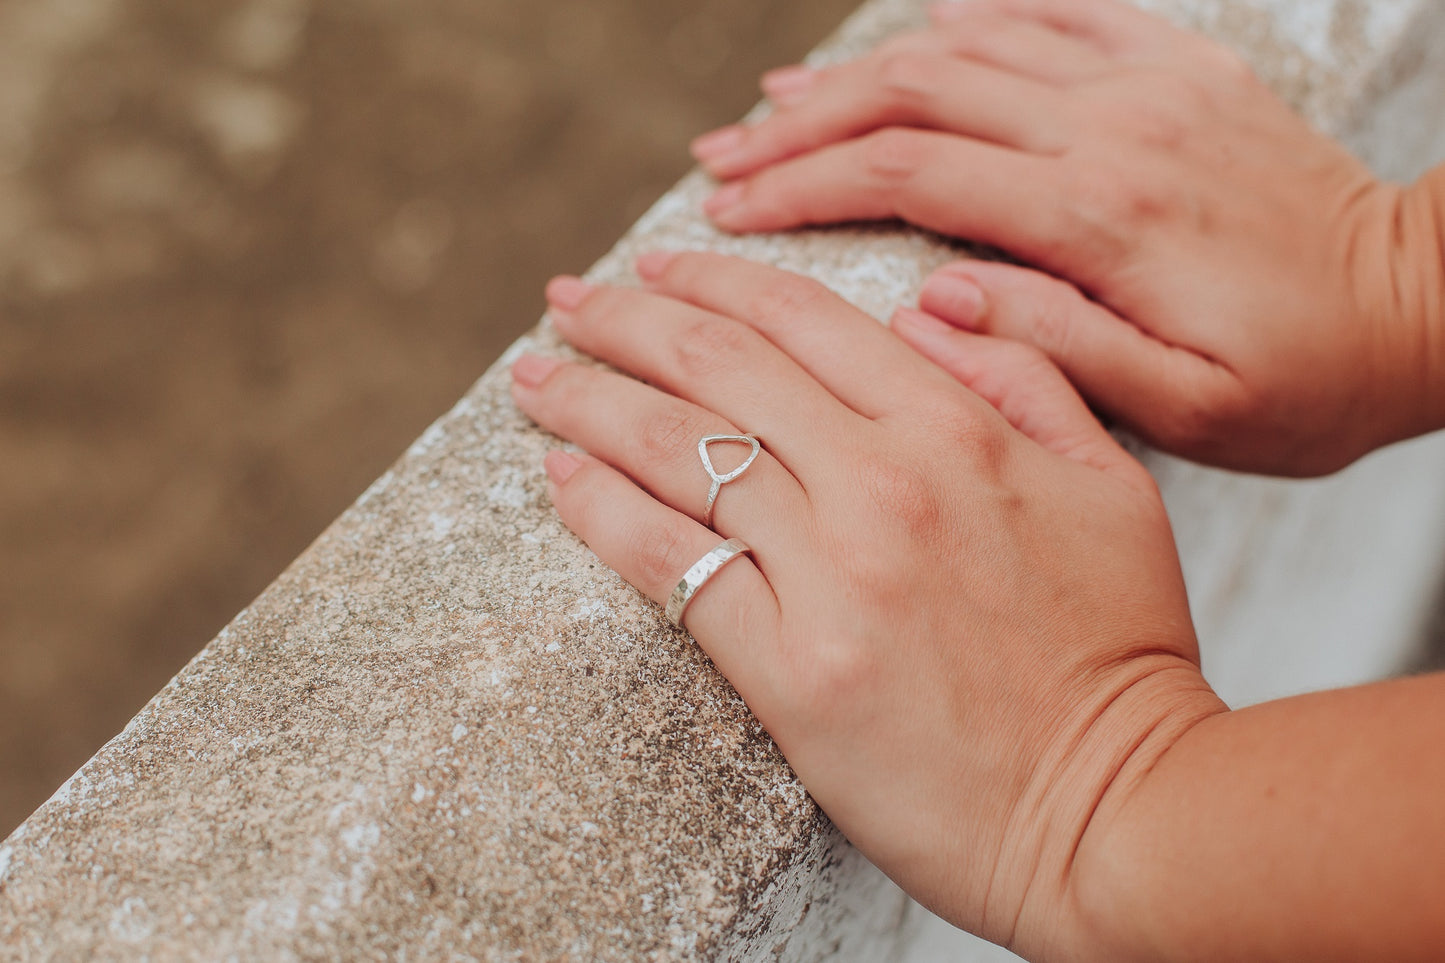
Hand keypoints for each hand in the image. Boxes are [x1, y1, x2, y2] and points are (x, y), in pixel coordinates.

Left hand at [510, 251, 1222, 959]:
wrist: (1113, 806)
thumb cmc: (1117, 649)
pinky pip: (670, 565)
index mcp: (956, 430)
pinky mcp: (789, 667)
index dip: (715, 280)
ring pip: (677, 453)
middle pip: (716, 368)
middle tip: (568, 302)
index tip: (660, 267)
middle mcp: (881, 483)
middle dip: (626, 320)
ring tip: (535, 378)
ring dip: (587, 402)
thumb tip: (923, 315)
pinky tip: (560, 477)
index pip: (802, 319)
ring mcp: (830, 574)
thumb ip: (1027, 378)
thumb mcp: (1112, 486)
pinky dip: (602, 511)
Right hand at [690, 0, 1444, 474]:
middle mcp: (1112, 127)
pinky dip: (966, 20)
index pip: (910, 176)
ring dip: (861, 72)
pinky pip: (1051, 14)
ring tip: (776, 104)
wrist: (1421, 303)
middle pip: (915, 96)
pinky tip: (912, 36)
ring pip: (966, 47)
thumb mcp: (1188, 410)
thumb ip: (1057, 353)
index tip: (729, 214)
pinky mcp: (1175, 70)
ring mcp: (1144, 84)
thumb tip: (934, 302)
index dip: (804, 188)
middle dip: (801, 128)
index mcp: (1101, 216)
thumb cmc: (1305, 378)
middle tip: (720, 160)